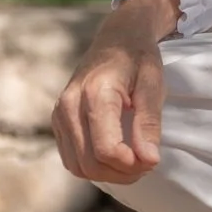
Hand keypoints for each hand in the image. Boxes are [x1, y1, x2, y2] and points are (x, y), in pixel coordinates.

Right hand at [52, 0, 178, 184]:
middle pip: (90, 163)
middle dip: (121, 173)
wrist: (116, 38)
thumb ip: (149, 123)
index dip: (130, 165)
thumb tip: (149, 160)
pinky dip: (93, 166)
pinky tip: (116, 157)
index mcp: (95, 93)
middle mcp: (69, 105)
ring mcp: (59, 114)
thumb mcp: (153, 85)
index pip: (105, 149)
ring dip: (107, 174)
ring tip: (133, 163)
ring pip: (77, 166)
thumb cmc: (139, 59)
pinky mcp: (58, 121)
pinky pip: (71, 158)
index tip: (152, 160)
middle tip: (146, 164)